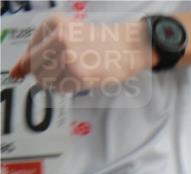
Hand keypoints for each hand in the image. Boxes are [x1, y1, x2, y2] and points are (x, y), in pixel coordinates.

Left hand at [11, 15, 152, 93]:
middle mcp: (58, 38)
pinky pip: (62, 88)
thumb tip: (17, 71)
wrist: (129, 47)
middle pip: (36, 69)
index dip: (34, 64)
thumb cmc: (102, 42)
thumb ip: (40, 50)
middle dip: (46, 75)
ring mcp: (67, 56)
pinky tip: (82, 78)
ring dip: (59, 82)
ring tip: (76, 73)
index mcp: (54, 24)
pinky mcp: (78, 73)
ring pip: (47, 81)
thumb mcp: (68, 34)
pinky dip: (69, 88)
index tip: (40, 70)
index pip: (30, 53)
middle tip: (65, 72)